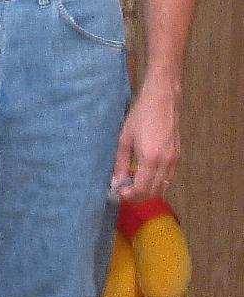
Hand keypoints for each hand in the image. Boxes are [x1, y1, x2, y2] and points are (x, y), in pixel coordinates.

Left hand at [111, 76, 180, 201]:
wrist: (162, 100)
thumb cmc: (141, 115)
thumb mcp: (125, 138)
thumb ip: (121, 163)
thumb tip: (118, 182)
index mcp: (150, 158)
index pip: (141, 189)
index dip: (129, 196)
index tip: (119, 193)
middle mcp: (165, 163)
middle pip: (153, 193)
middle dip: (138, 197)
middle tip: (125, 192)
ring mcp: (174, 161)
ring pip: (163, 188)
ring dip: (148, 191)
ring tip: (134, 183)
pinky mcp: (178, 157)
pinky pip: (168, 179)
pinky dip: (157, 183)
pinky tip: (146, 175)